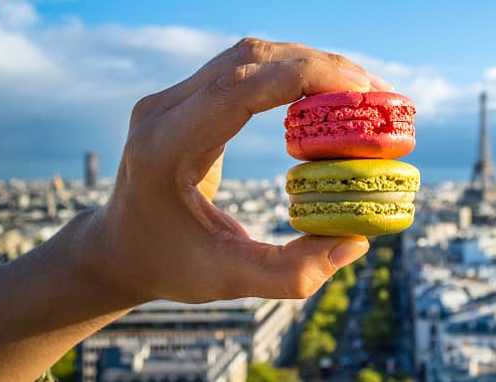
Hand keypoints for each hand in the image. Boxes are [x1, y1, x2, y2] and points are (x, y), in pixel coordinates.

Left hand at [87, 38, 390, 302]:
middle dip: (322, 67)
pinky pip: (246, 70)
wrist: (117, 248)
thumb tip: (354, 241)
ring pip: (252, 56)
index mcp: (166, 146)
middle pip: (252, 59)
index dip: (307, 77)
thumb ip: (290, 273)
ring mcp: (172, 98)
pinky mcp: (186, 98)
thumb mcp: (226, 281)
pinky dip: (292, 73)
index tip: (363, 93)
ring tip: (363, 96)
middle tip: (378, 96)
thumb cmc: (168, 265)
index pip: (242, 87)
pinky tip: (327, 97)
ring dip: (310, 65)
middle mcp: (164, 110)